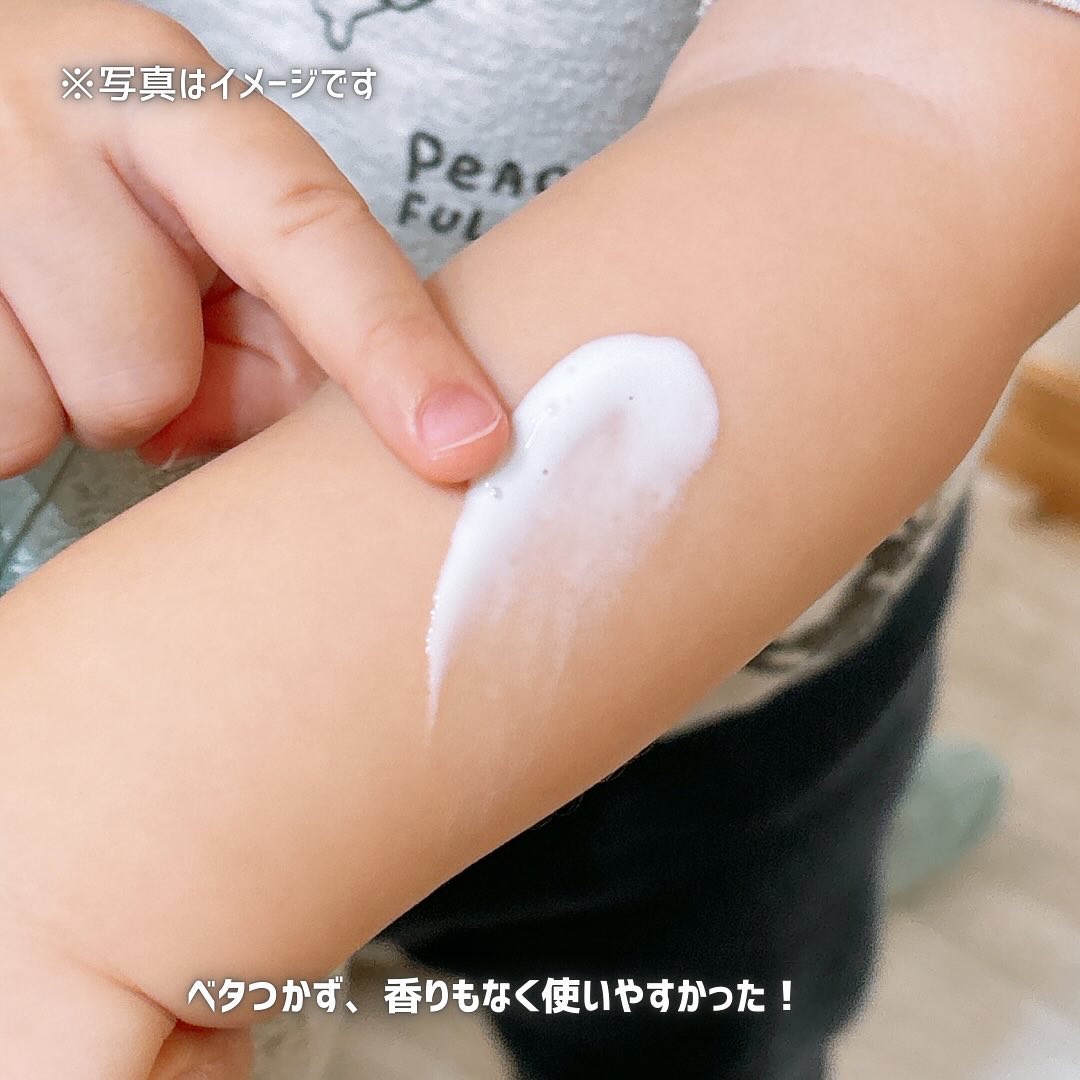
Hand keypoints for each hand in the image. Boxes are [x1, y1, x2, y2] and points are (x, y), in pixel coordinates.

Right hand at [0, 0, 508, 483]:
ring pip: (69, 414)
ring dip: (68, 398)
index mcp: (166, 96)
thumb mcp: (195, 211)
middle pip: (153, 372)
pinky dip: (11, 407)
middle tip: (112, 309)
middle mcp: (52, 118)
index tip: (465, 442)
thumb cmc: (88, 179)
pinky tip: (5, 328)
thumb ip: (280, 316)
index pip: (307, 229)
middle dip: (150, 383)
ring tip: (44, 308)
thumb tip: (303, 423)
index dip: (392, 350)